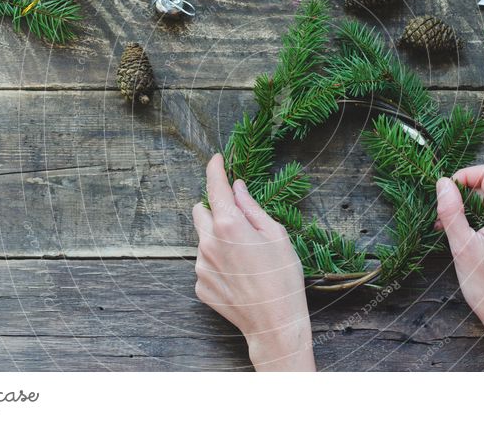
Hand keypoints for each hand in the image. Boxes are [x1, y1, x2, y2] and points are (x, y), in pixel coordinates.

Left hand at [192, 154, 315, 370]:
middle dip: (215, 209)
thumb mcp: (275, 235)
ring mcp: (201, 266)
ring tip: (245, 258)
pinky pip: (205, 264)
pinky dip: (218, 263)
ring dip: (218, 239)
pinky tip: (239, 276)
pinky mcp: (200, 285)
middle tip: (239, 221)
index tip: (216, 159)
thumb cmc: (282, 276)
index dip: (215, 170)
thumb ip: (252, 208)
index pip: (214, 188)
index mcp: (229, 225)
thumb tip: (237, 188)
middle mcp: (208, 243)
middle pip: (201, 212)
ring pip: (203, 240)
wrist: (274, 322)